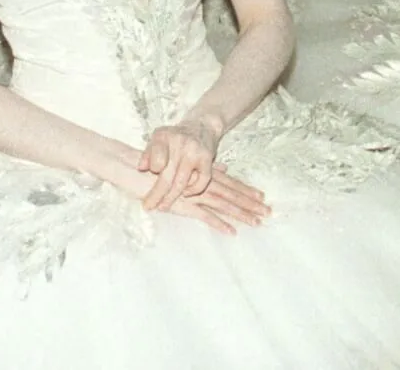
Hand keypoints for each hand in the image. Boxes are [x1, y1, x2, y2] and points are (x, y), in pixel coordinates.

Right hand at [112, 147, 270, 233]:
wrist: (131, 166)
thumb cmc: (153, 167)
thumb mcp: (182, 166)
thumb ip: (204, 169)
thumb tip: (224, 168)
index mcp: (201, 174)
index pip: (229, 183)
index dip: (246, 190)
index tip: (262, 198)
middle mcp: (200, 183)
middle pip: (231, 193)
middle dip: (250, 203)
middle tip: (268, 212)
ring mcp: (192, 193)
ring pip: (223, 204)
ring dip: (241, 214)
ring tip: (258, 223)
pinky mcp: (181, 204)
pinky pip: (203, 216)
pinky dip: (218, 224)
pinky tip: (232, 232)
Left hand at [138, 119, 222, 210]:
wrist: (202, 125)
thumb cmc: (176, 136)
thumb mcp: (158, 138)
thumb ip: (148, 152)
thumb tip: (140, 168)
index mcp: (163, 136)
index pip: (156, 160)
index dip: (152, 171)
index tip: (145, 181)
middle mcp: (179, 143)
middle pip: (166, 175)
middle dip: (156, 195)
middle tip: (148, 206)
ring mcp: (194, 151)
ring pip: (181, 182)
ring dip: (171, 198)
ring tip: (163, 206)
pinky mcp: (207, 158)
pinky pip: (201, 181)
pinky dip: (193, 191)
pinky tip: (186, 193)